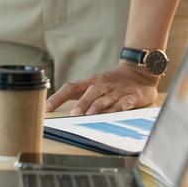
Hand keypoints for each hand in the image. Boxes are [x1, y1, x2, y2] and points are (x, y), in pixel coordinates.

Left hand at [45, 63, 159, 116]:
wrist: (140, 70)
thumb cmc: (112, 82)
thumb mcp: (95, 85)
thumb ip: (80, 96)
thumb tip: (58, 108)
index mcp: (91, 82)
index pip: (71, 87)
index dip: (58, 97)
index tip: (47, 108)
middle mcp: (103, 84)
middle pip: (90, 92)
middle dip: (82, 103)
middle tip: (73, 114)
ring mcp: (118, 90)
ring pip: (106, 98)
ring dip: (98, 106)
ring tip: (90, 115)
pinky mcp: (133, 96)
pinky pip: (126, 102)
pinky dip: (120, 107)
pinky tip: (115, 112)